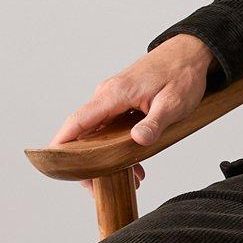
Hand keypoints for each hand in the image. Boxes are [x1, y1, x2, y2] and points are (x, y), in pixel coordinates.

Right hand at [50, 34, 215, 195]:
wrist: (189, 53)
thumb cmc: (182, 75)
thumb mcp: (173, 103)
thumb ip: (154, 123)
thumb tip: (138, 141)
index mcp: (114, 95)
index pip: (78, 121)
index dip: (62, 143)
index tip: (53, 163)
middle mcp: (107, 96)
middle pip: (83, 133)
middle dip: (87, 163)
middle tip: (97, 189)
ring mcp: (112, 98)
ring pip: (98, 133)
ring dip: (106, 158)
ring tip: (127, 181)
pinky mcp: (121, 102)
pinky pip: (110, 128)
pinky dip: (116, 148)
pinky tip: (135, 166)